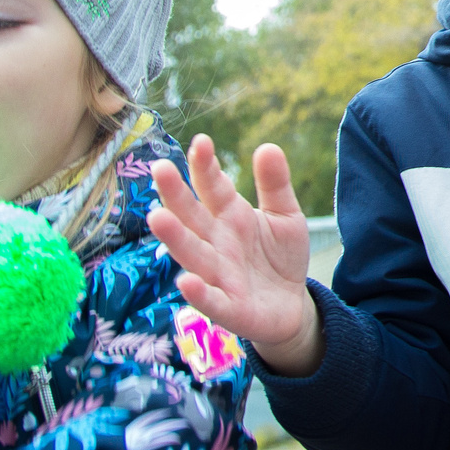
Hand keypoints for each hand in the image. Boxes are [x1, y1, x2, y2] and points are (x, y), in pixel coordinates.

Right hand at [148, 135, 323, 375]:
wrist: (291, 303)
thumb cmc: (280, 256)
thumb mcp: (286, 215)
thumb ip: (275, 184)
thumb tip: (267, 146)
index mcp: (229, 215)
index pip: (213, 186)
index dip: (205, 165)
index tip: (201, 142)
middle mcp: (216, 242)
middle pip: (192, 216)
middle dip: (175, 194)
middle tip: (160, 168)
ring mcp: (218, 275)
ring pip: (192, 254)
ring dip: (175, 238)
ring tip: (158, 217)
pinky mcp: (228, 308)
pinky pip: (210, 300)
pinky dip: (198, 293)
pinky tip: (186, 281)